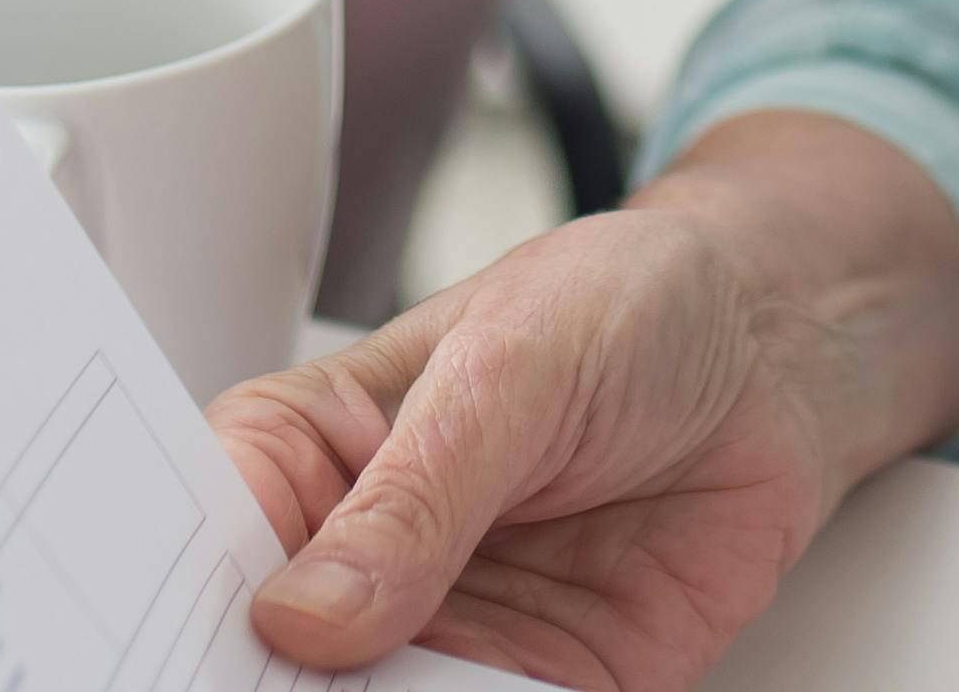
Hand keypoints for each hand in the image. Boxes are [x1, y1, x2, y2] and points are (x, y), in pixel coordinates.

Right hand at [210, 115, 958, 691]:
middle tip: (303, 685)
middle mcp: (360, 559)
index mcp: (306, 453)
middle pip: (269, 664)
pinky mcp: (540, 690)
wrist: (783, 351)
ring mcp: (444, 636)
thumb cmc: (633, 305)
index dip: (175, 606)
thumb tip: (307, 613)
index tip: (200, 647)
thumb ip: (416, 496)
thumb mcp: (513, 366)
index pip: (199, 544)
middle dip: (266, 687)